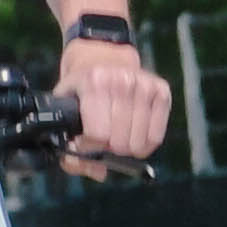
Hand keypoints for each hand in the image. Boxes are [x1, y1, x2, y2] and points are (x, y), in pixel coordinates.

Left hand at [55, 32, 171, 169]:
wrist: (102, 55)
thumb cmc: (81, 89)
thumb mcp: (64, 109)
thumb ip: (69, 146)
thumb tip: (98, 172)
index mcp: (93, 82)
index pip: (98, 135)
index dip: (89, 147)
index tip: (85, 141)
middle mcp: (121, 80)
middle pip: (120, 143)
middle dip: (109, 148)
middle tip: (103, 137)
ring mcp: (144, 84)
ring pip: (139, 144)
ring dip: (127, 147)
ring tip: (117, 134)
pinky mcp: (162, 90)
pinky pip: (156, 137)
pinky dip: (145, 144)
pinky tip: (133, 134)